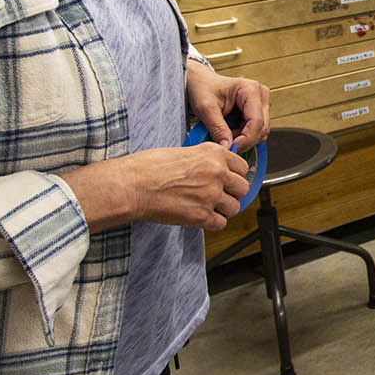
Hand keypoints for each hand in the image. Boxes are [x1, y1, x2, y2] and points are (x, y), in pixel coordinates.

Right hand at [64, 144, 249, 232]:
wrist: (132, 185)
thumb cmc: (148, 167)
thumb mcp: (183, 151)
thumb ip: (205, 159)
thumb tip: (215, 167)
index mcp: (213, 154)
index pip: (243, 167)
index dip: (235, 175)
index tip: (230, 180)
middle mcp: (217, 173)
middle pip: (243, 188)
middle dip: (232, 193)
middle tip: (220, 195)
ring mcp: (211, 195)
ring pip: (234, 207)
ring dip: (223, 209)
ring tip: (208, 207)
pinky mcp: (201, 215)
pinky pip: (221, 223)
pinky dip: (212, 222)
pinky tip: (200, 216)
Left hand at [186, 60, 270, 148]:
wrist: (202, 83)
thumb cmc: (203, 89)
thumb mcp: (205, 108)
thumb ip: (217, 128)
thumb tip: (227, 147)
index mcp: (251, 90)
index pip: (257, 121)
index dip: (246, 139)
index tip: (231, 147)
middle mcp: (261, 96)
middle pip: (262, 128)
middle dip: (244, 140)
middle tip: (225, 143)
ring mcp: (262, 104)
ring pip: (261, 132)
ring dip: (243, 139)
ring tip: (225, 134)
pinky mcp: (259, 112)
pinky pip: (256, 131)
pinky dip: (243, 136)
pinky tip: (230, 131)